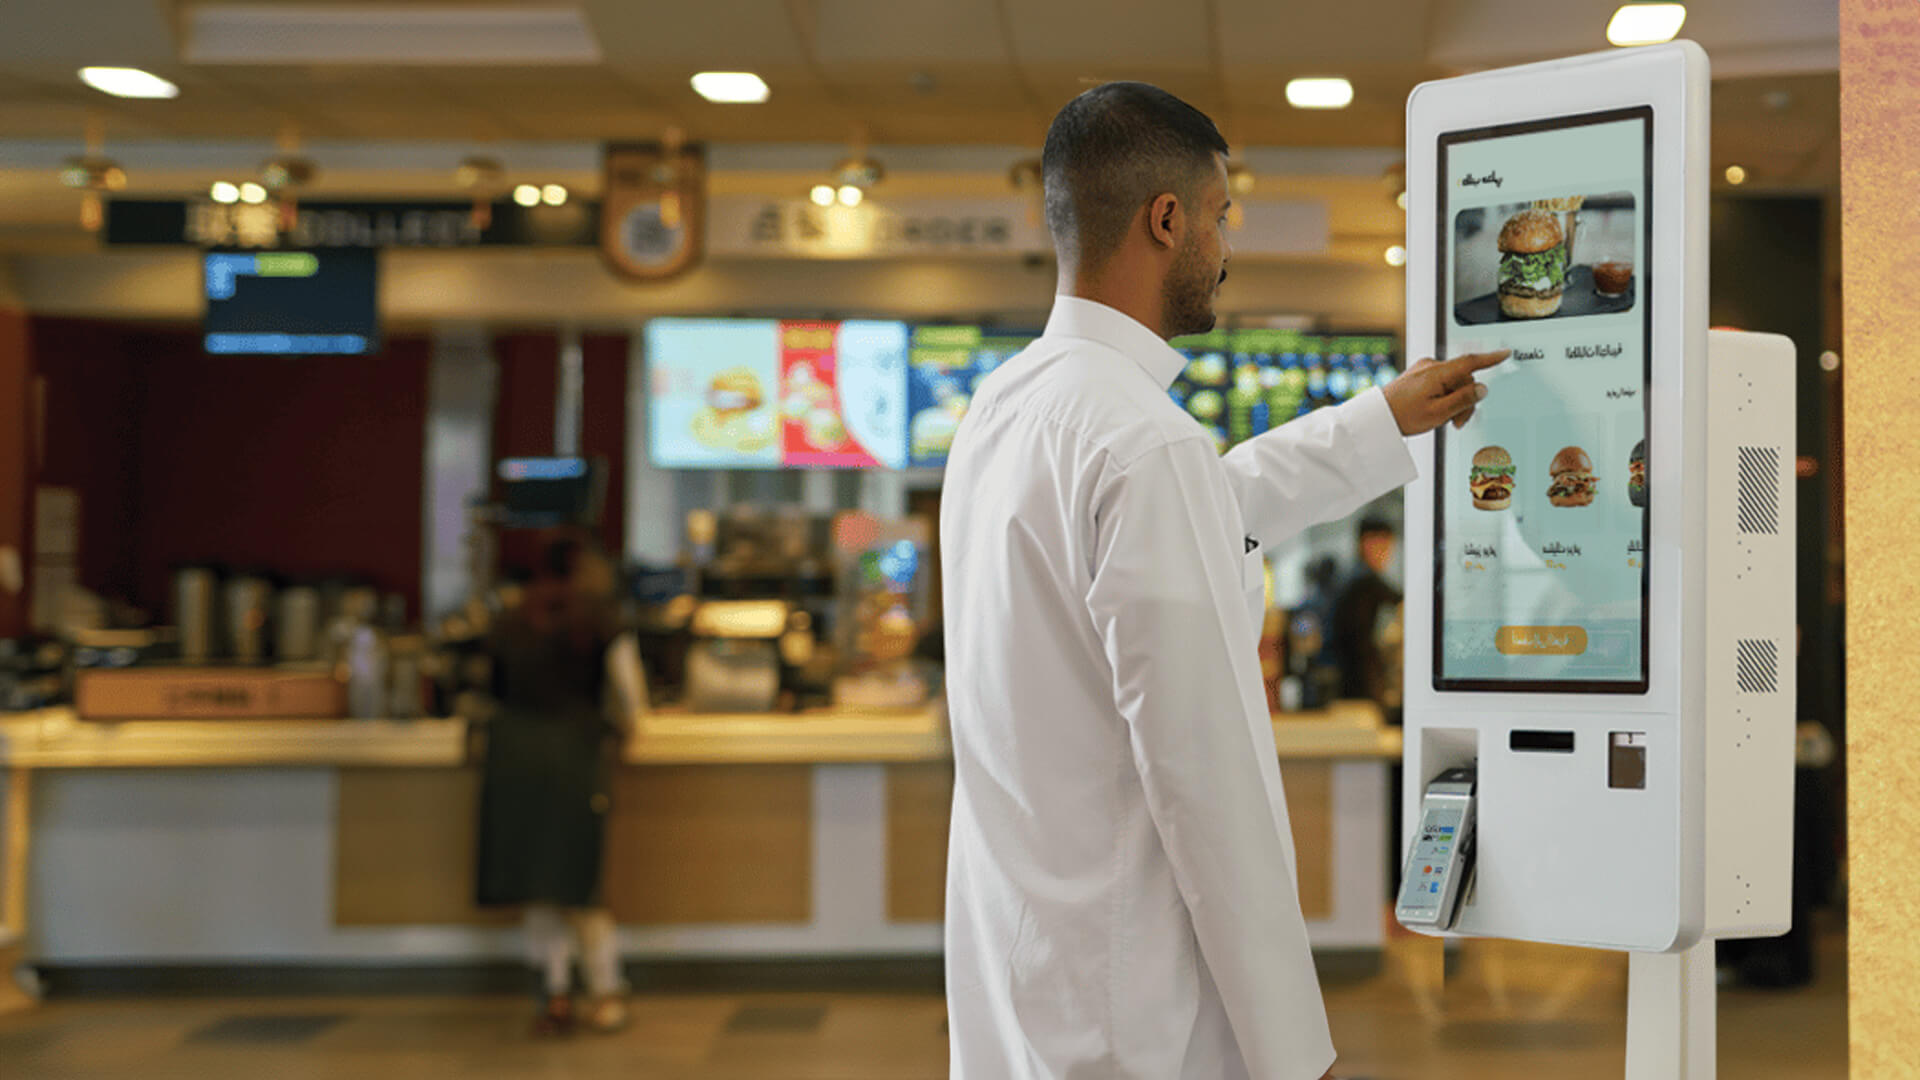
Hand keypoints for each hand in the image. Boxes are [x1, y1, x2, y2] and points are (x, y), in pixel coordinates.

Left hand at [1381, 350, 1509, 434]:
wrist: (1378, 417)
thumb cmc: (1403, 416)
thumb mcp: (1439, 413)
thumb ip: (1463, 400)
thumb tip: (1482, 388)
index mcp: (1437, 373)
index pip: (1470, 361)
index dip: (1490, 358)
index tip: (1505, 353)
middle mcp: (1431, 366)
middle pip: (1463, 379)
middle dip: (1465, 400)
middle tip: (1456, 421)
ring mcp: (1424, 369)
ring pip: (1453, 382)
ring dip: (1454, 401)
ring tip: (1443, 419)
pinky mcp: (1419, 375)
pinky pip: (1441, 382)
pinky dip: (1444, 396)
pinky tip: (1435, 410)